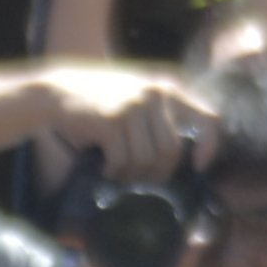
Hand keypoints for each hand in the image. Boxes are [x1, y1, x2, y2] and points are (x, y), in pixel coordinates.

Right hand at [29, 58, 211, 184]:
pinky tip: (105, 167)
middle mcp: (156, 93)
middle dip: (157, 173)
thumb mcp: (137, 96)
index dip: (209, 146)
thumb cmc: (100, 102)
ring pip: (146, 160)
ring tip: (118, 170)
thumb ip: (162, 116)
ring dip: (131, 173)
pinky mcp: (113, 119)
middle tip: (141, 178)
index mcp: (168, 87)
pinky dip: (114, 171)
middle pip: (172, 151)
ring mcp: (134, 105)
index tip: (198, 165)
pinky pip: (123, 160)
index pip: (208, 118)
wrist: (57, 91)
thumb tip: (184, 158)